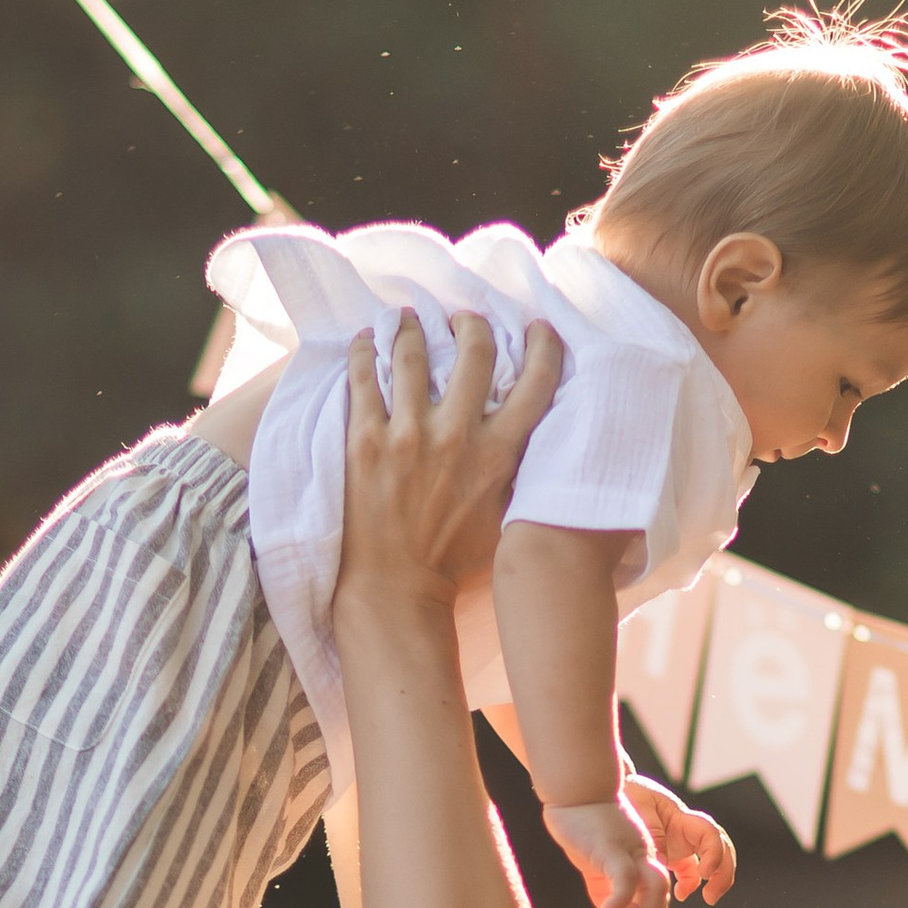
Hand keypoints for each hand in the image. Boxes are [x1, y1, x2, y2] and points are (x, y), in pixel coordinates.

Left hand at [337, 309, 564, 612]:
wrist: (395, 588)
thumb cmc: (453, 560)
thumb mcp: (505, 516)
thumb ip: (520, 472)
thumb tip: (538, 437)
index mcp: (499, 454)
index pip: (536, 382)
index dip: (543, 345)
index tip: (537, 328)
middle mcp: (458, 436)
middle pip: (475, 351)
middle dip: (472, 324)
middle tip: (462, 319)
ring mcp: (408, 435)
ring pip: (414, 353)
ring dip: (413, 327)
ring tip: (408, 319)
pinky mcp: (364, 440)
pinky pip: (364, 377)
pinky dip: (366, 351)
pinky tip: (367, 340)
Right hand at [541, 787, 673, 907]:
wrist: (574, 790)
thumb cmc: (583, 824)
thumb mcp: (598, 860)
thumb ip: (607, 885)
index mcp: (641, 860)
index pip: (657, 898)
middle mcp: (643, 855)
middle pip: (661, 895)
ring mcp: (631, 850)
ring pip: (655, 888)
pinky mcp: (612, 847)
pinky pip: (625, 879)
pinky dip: (620, 901)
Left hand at [624, 774, 734, 907]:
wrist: (615, 796)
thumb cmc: (628, 795)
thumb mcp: (638, 808)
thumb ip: (652, 834)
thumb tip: (662, 862)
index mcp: (682, 818)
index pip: (710, 834)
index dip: (715, 854)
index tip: (704, 873)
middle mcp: (688, 832)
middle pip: (722, 849)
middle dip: (725, 873)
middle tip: (712, 897)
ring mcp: (683, 844)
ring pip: (713, 861)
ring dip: (717, 881)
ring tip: (709, 899)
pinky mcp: (675, 855)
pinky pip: (692, 873)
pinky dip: (692, 886)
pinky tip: (679, 894)